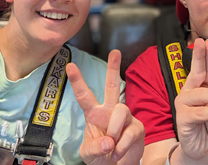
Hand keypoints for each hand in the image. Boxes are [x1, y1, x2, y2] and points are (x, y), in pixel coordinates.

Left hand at [66, 50, 144, 164]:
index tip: (69, 66)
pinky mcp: (137, 128)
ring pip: (120, 110)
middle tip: (115, 52)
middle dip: (113, 68)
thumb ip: (93, 147)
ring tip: (111, 147)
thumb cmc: (100, 157)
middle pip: (112, 85)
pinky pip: (130, 132)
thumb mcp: (88, 154)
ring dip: (114, 130)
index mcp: (94, 114)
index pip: (84, 95)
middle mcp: (110, 111)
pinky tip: (117, 152)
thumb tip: (109, 140)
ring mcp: (125, 118)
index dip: (77, 81)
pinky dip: (121, 146)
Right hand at [171, 39, 207, 164]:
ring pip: (201, 94)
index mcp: (202, 89)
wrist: (203, 150)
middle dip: (200, 56)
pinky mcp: (182, 117)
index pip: (207, 70)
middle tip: (203, 43)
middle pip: (196, 72)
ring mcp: (184, 103)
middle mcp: (191, 92)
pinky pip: (199, 113)